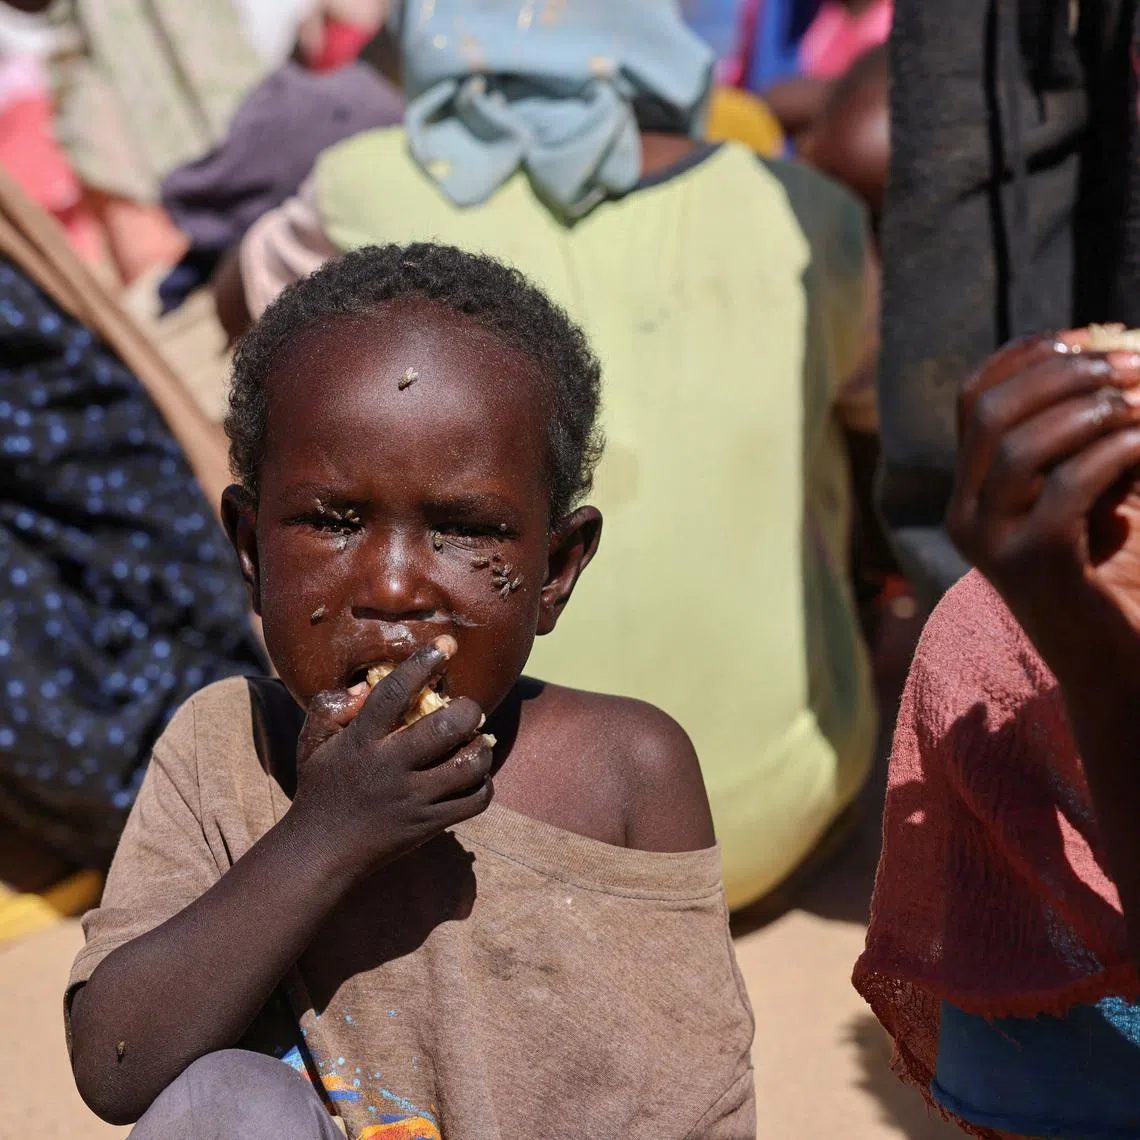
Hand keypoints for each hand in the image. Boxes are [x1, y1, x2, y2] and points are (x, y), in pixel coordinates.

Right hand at [288, 636, 491, 879]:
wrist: (322, 851)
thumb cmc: (321, 787)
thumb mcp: (312, 743)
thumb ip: (331, 707)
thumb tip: (365, 685)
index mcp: (361, 741)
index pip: (394, 693)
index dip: (422, 664)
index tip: (446, 645)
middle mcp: (390, 768)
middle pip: (446, 729)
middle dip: (467, 710)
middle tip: (466, 708)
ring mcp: (413, 799)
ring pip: (468, 765)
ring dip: (480, 747)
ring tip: (474, 740)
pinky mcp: (429, 825)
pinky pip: (474, 800)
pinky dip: (483, 783)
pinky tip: (472, 774)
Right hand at [946, 332, 1139, 670]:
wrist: (1118, 664)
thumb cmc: (1115, 573)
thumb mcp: (1093, 489)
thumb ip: (1088, 436)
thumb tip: (1117, 353)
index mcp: (970, 492)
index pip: (973, 398)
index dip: (1026, 355)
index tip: (1088, 334)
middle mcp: (965, 515)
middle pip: (990, 413)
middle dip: (1063, 375)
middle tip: (1131, 363)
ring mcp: (991, 544)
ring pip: (1020, 446)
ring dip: (1092, 409)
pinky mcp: (1033, 566)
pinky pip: (1068, 485)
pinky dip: (1117, 451)